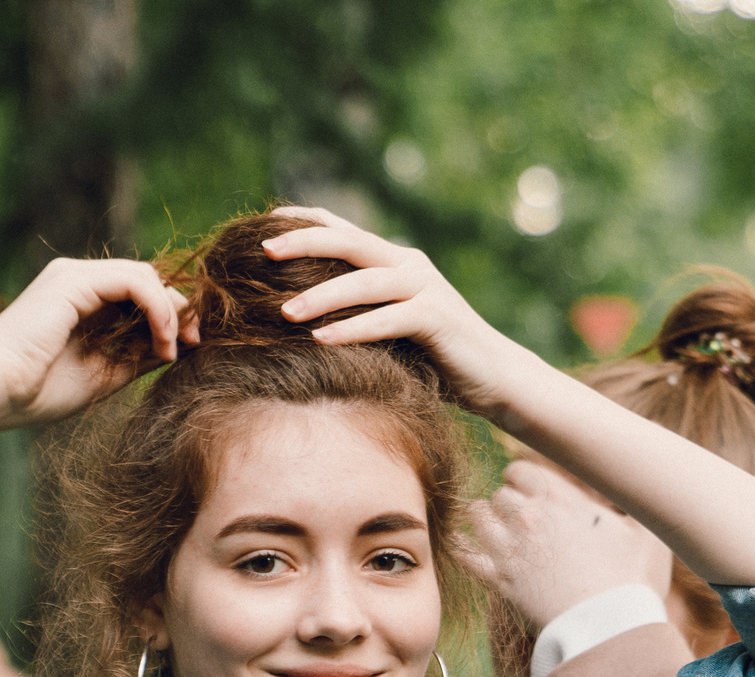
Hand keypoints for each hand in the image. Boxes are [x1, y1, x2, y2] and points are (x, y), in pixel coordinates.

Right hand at [0, 257, 192, 432]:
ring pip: (145, 276)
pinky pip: (134, 281)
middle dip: (179, 310)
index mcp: (82, 302)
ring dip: (171, 311)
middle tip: (194, 343)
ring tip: (175, 347)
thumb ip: (136, 357)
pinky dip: (158, 308)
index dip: (171, 317)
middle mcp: (79, 282)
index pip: (140, 295)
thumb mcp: (103, 375)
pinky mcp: (74, 281)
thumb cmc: (36, 392)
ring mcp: (75, 277)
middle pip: (148, 279)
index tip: (186, 350)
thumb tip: (176, 348)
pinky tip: (162, 340)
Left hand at [261, 207, 531, 424]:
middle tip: (263, 252)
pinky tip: (321, 341)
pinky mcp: (437, 317)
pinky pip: (387, 319)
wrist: (492, 376)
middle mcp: (408, 264)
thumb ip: (355, 311)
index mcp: (393, 260)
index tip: (261, 226)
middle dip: (304, 243)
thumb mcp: (387, 328)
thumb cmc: (432, 358)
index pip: (342, 228)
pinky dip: (353, 329)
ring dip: (321, 295)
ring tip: (284, 313)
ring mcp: (425, 288)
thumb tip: (293, 317)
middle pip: (349, 241)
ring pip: (365, 281)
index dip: (303, 222)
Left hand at [470, 460, 674, 630]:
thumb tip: (631, 485)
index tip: (533, 494)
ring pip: (478, 518)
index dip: (524, 480)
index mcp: (560, 498)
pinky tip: (466, 547)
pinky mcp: (499, 581)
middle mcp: (528, 517)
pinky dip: (463, 547)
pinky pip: (465, 553)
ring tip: (497, 531)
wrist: (608, 630)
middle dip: (509, 504)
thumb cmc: (633, 582)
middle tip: (521, 519)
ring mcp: (510, 549)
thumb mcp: (648, 534)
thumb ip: (635, 502)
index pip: (520, 470)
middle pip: (500, 495)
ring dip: (486, 521)